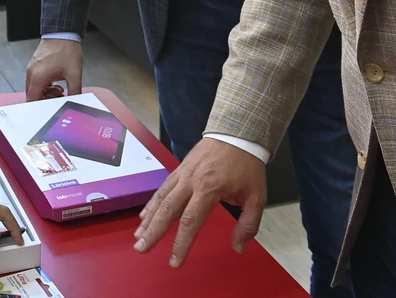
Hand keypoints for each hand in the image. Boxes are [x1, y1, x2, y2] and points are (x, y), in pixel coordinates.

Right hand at [25, 38, 82, 100]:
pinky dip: (44, 84)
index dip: (41, 107)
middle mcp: (31, 74)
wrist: (63, 32)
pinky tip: (55, 80)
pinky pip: (36, 80)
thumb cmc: (66, 49)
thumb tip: (75, 101)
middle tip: (59, 95)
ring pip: (34, 88)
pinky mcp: (35, 64)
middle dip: (45, 99)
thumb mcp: (74, 74)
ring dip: (45, 92)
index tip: (52, 106)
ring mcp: (32, 68)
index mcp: (38, 78)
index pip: (32, 101)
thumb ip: (75, 91)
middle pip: (32, 95)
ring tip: (59, 87)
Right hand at [134, 138, 266, 267]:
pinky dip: (152, 202)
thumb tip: (238, 247)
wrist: (237, 133)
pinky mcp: (181, 168)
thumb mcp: (257, 196)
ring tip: (138, 236)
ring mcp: (183, 173)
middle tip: (141, 249)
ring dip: (148, 218)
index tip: (174, 262)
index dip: (181, 244)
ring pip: (161, 198)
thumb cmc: (247, 165)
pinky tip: (145, 214)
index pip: (191, 221)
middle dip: (153, 232)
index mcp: (209, 189)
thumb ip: (248, 224)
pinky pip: (163, 187)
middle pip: (168, 210)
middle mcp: (191, 181)